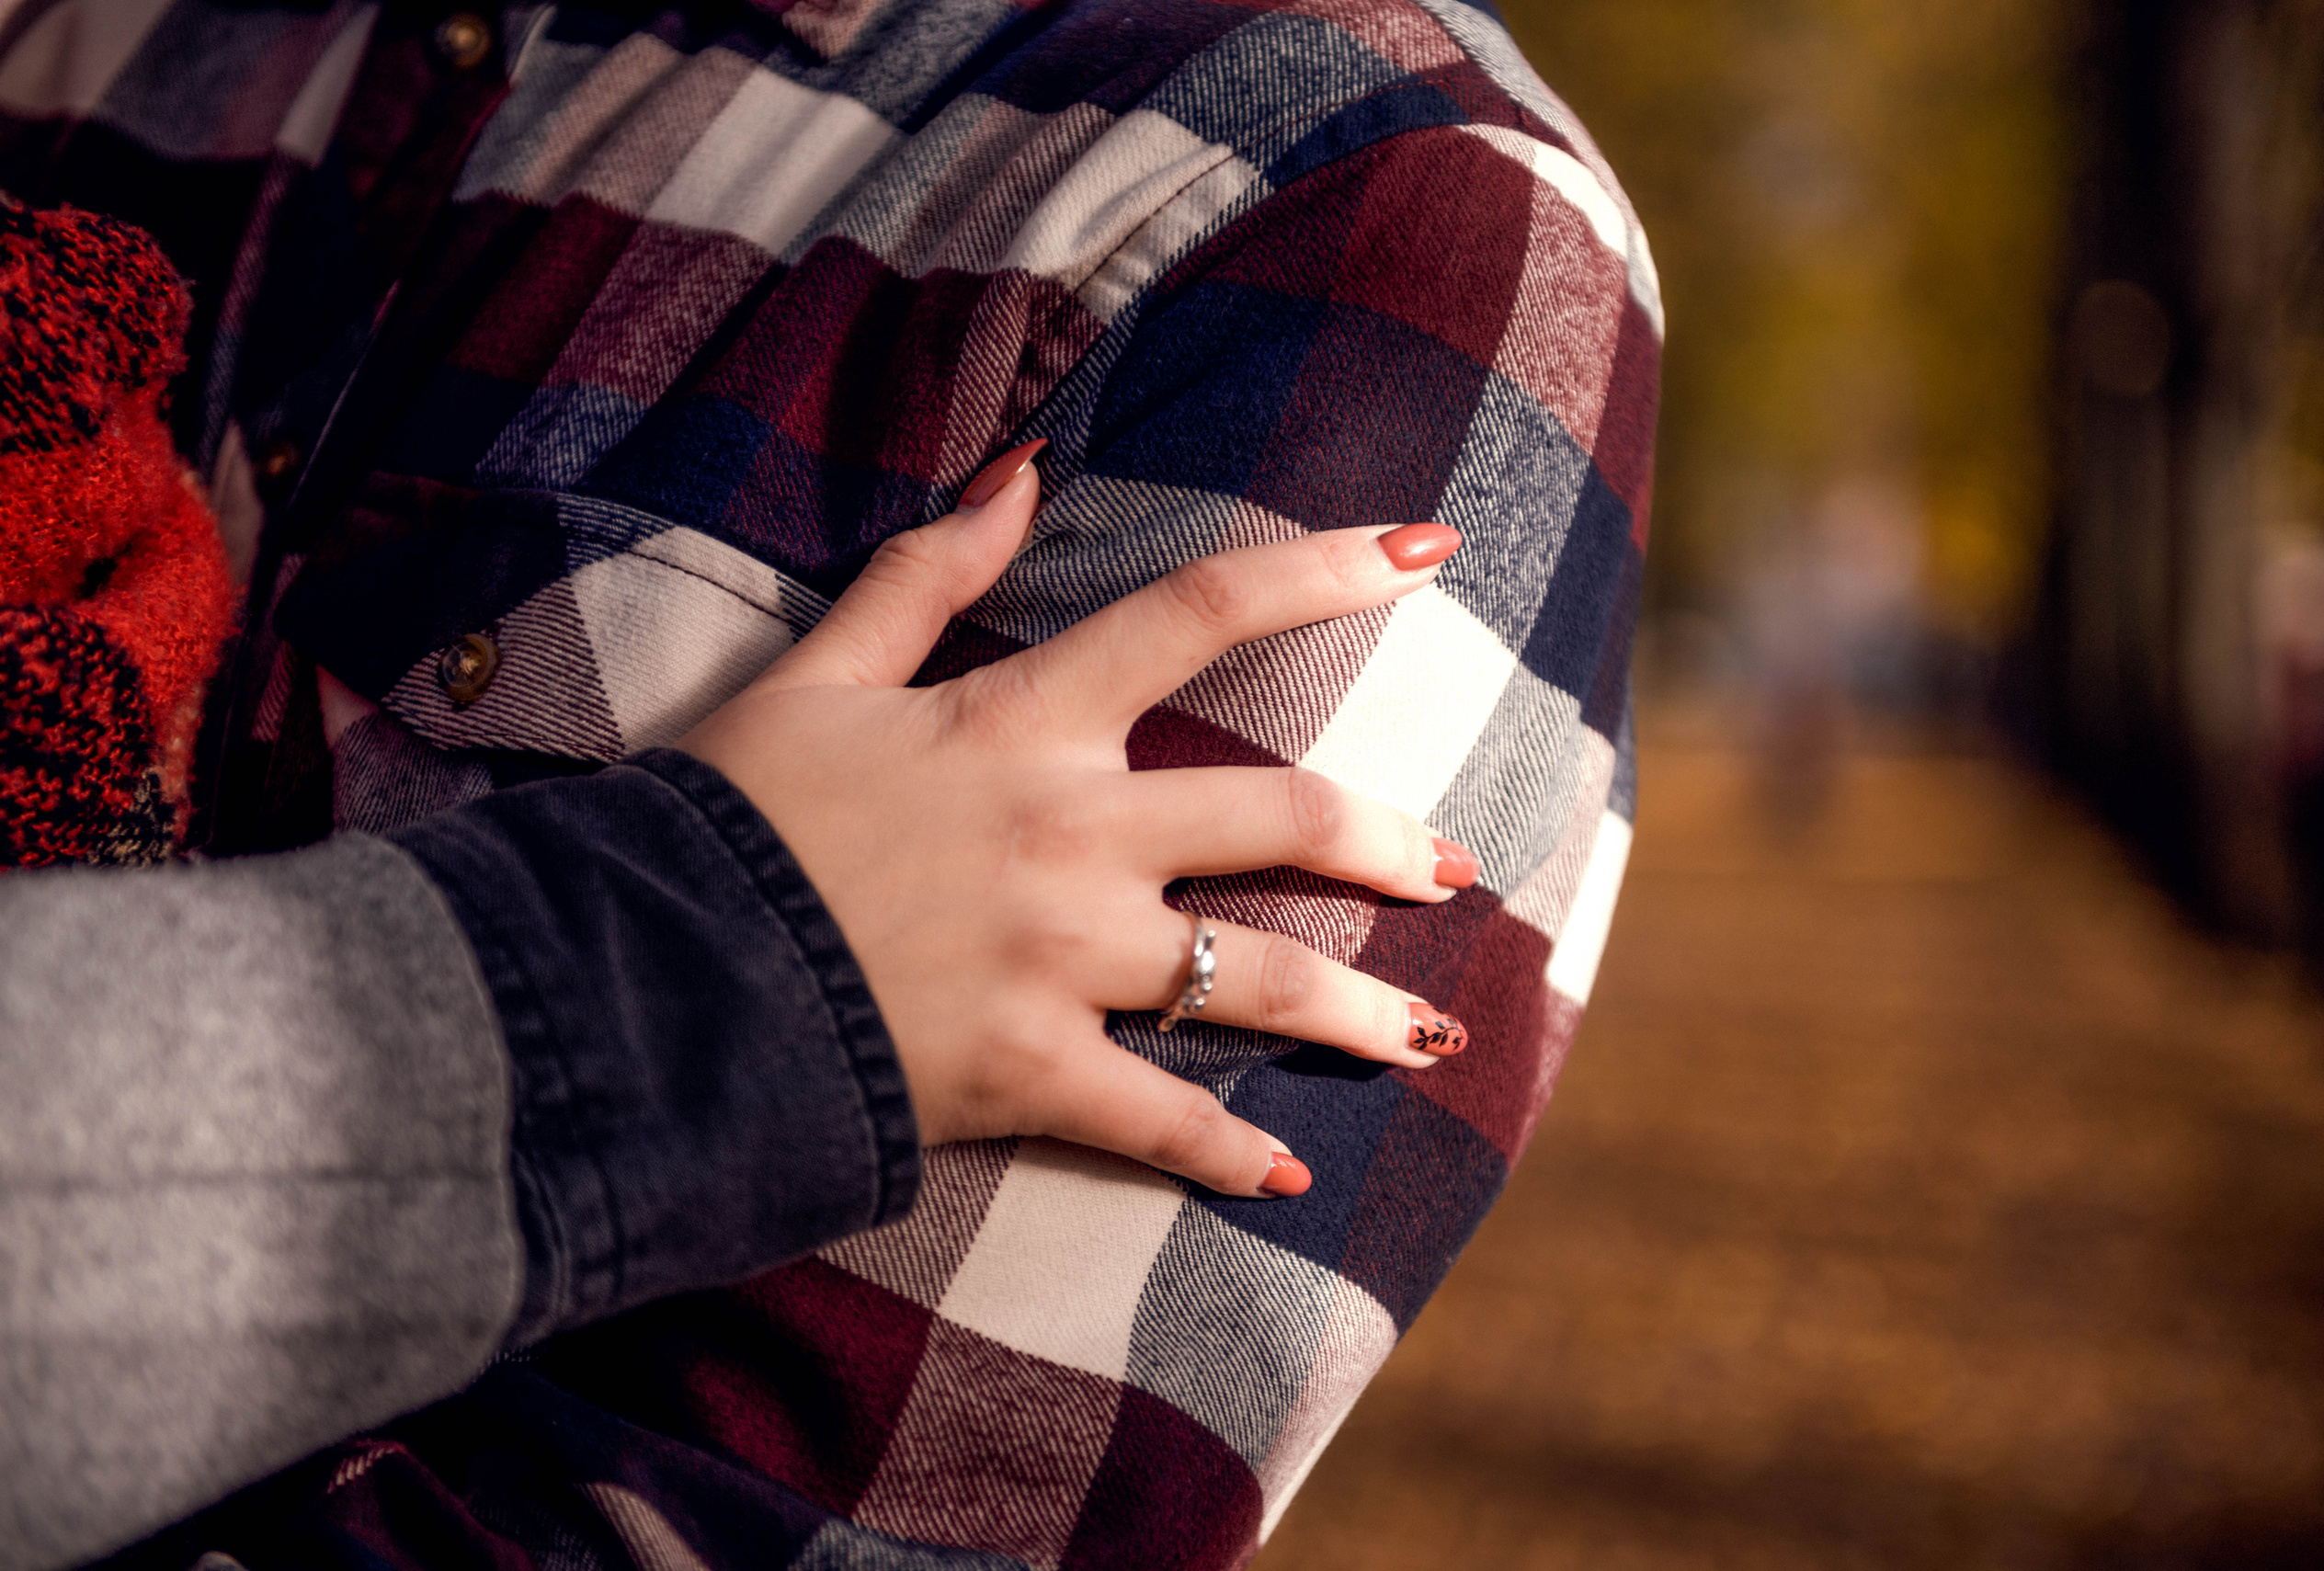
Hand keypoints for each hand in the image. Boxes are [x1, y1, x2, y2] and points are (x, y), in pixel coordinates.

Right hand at [680, 445, 1474, 1197]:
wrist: (642, 973)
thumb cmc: (728, 817)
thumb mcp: (819, 672)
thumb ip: (929, 574)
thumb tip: (1022, 473)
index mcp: (1025, 722)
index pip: (1202, 612)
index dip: (1324, 571)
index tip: (1424, 554)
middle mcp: (1072, 833)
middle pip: (1284, 814)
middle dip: (1389, 840)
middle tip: (1455, 866)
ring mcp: (1060, 960)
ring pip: (1262, 979)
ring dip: (1364, 1011)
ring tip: (1433, 1033)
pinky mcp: (1028, 1075)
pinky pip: (1161, 1120)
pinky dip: (1227, 1156)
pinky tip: (1287, 1179)